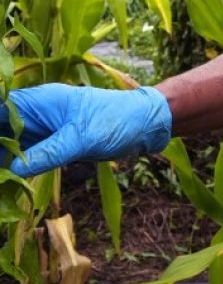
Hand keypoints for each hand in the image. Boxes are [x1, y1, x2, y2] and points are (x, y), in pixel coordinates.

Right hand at [0, 84, 171, 176]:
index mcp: (39, 100)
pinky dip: (15, 167)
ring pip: (9, 144)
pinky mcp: (53, 144)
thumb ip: (48, 153)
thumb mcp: (82, 139)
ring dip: (3, 159)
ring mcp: (43, 129)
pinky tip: (8, 182)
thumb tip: (12, 170)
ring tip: (1, 182)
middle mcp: (36, 113)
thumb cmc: (118, 120)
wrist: (148, 124)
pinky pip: (26, 155)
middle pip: (1, 128)